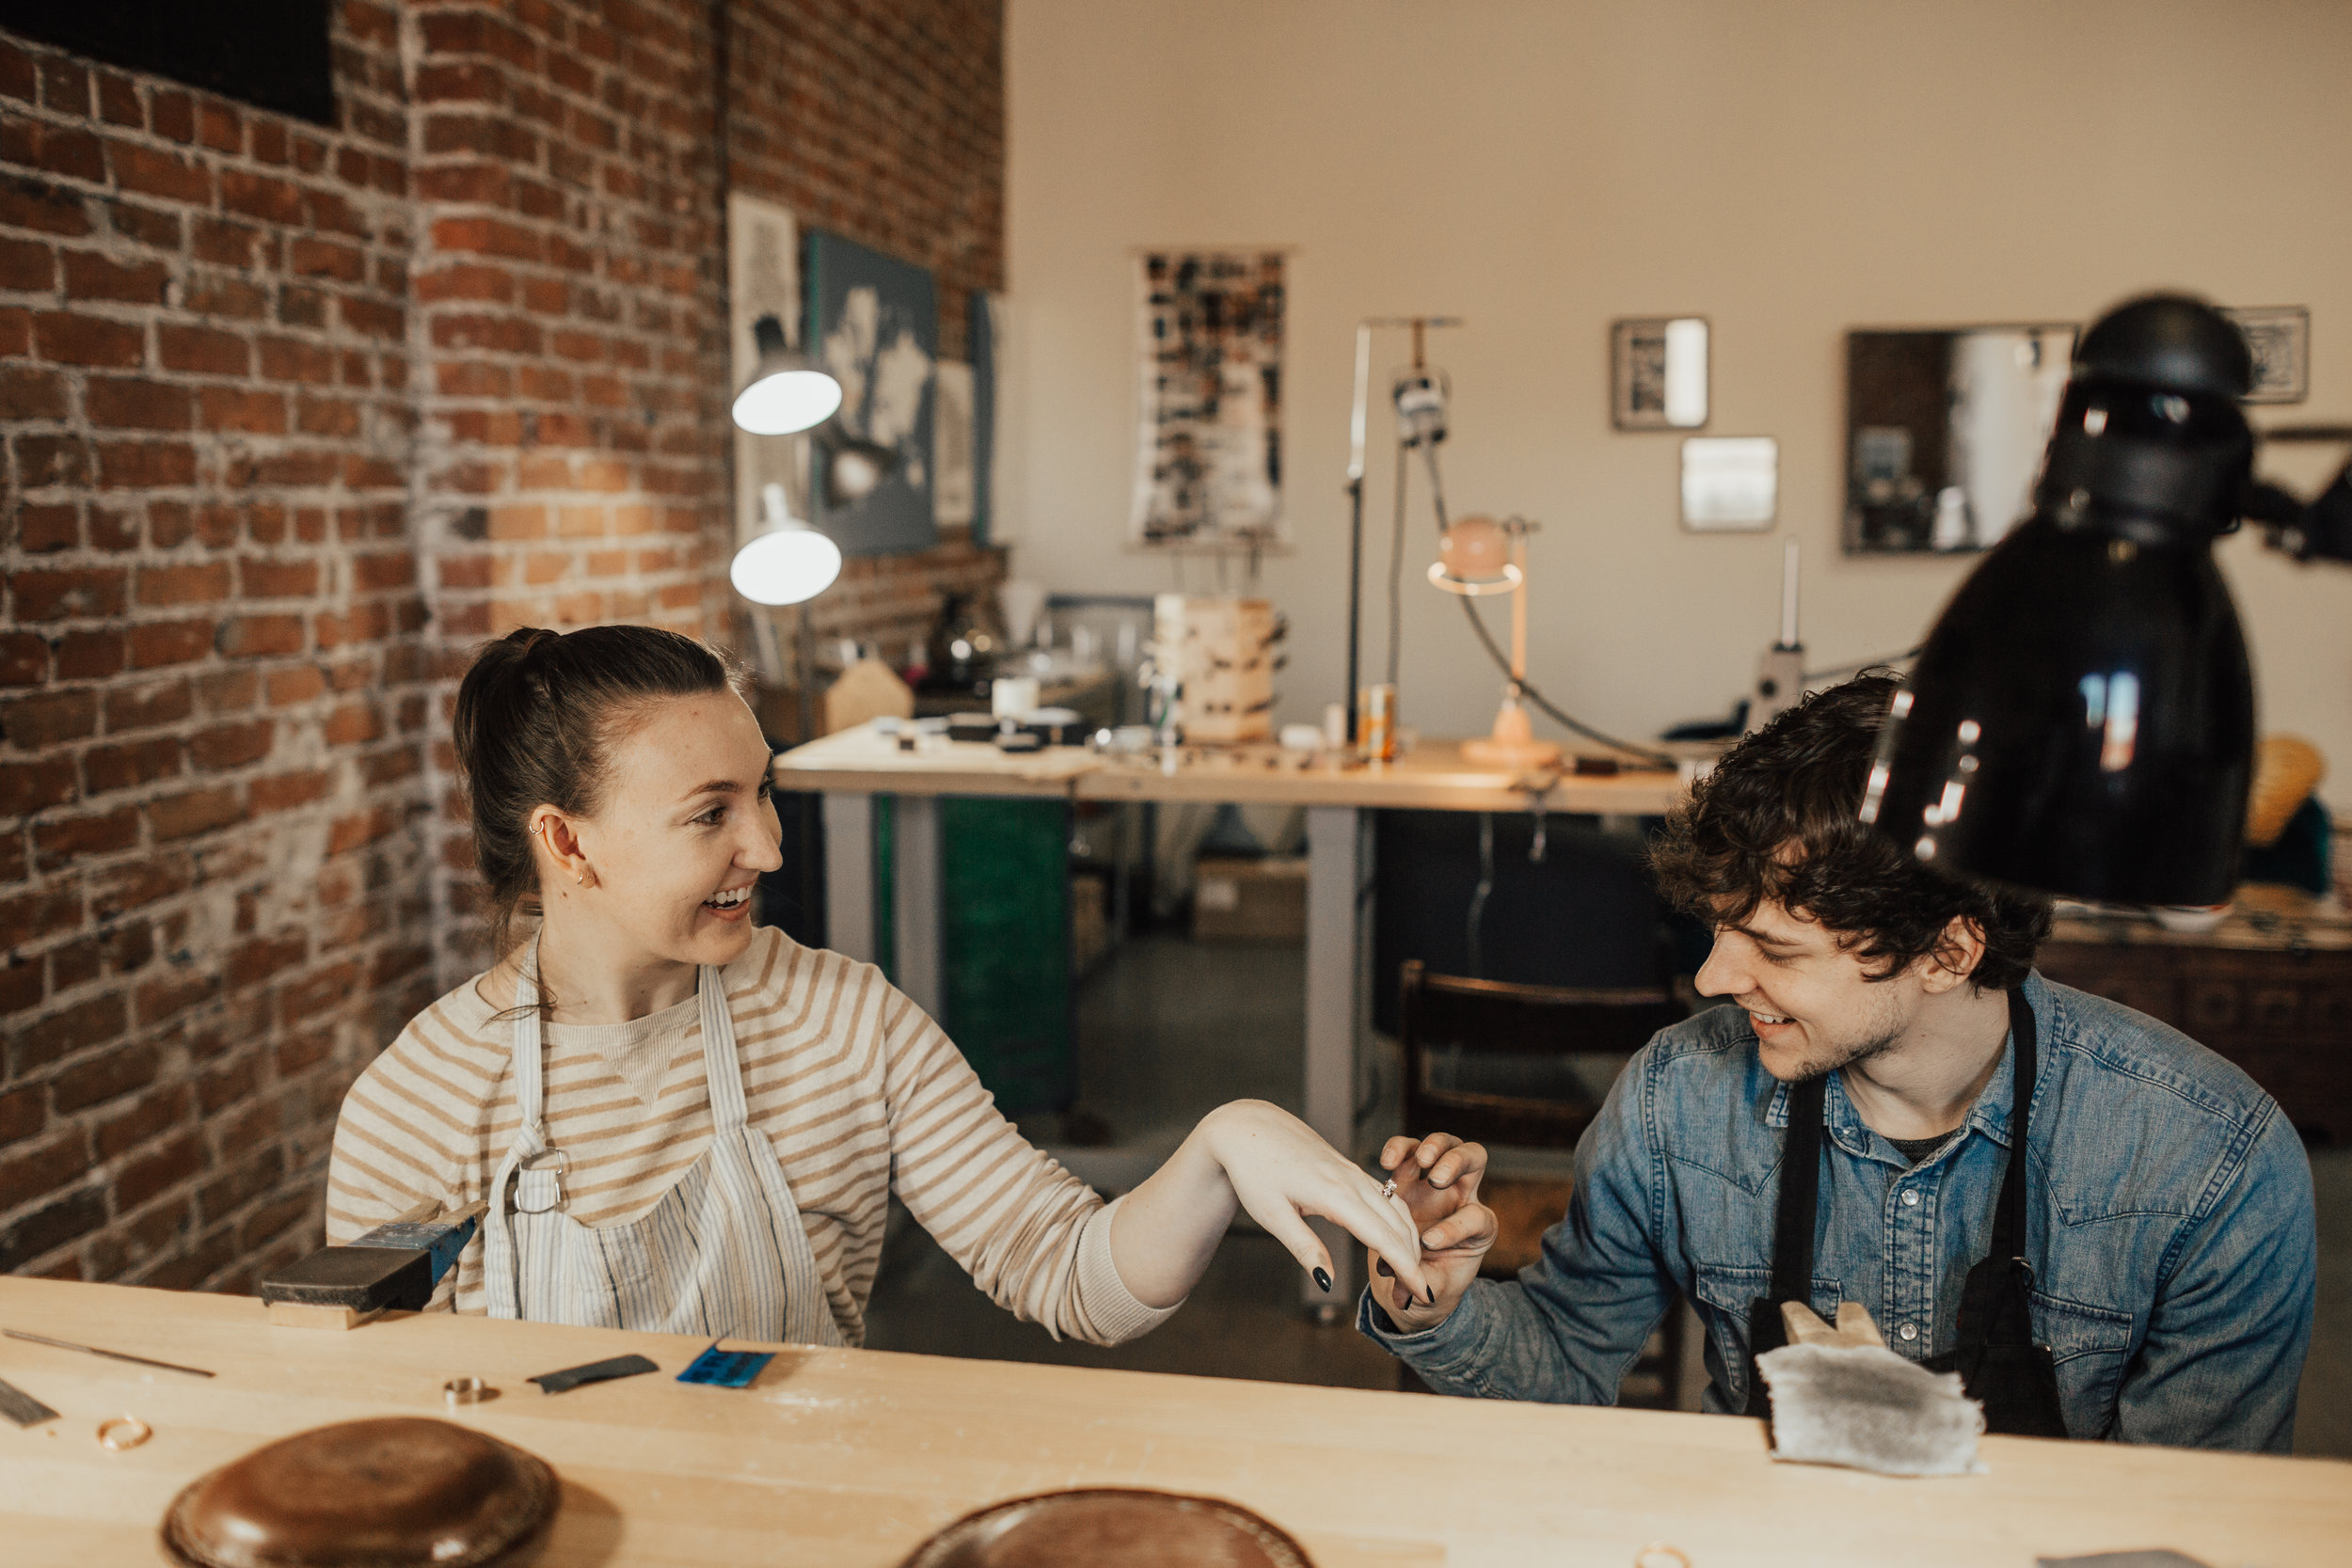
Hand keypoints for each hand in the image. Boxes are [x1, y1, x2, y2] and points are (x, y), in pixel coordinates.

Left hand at [1201, 1101, 1431, 1303]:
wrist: (1247, 1127)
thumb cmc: (1254, 1171)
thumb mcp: (1273, 1216)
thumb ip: (1305, 1249)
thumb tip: (1328, 1283)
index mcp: (1335, 1195)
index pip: (1384, 1239)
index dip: (1407, 1269)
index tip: (1423, 1295)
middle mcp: (1352, 1180)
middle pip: (1399, 1226)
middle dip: (1413, 1262)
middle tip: (1415, 1296)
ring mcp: (1353, 1171)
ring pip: (1397, 1208)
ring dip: (1410, 1241)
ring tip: (1409, 1272)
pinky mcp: (1349, 1167)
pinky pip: (1386, 1195)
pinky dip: (1398, 1220)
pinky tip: (1396, 1237)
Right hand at [1369, 1134, 1495, 1332]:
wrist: (1409, 1278)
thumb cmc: (1428, 1284)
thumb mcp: (1431, 1292)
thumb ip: (1423, 1288)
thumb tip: (1411, 1292)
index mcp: (1476, 1229)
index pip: (1475, 1216)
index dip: (1454, 1227)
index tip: (1428, 1242)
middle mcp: (1459, 1198)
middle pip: (1473, 1159)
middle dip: (1458, 1163)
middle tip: (1437, 1180)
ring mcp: (1432, 1183)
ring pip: (1444, 1144)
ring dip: (1434, 1147)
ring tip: (1421, 1161)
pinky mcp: (1406, 1177)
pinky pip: (1407, 1150)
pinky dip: (1399, 1148)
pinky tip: (1387, 1161)